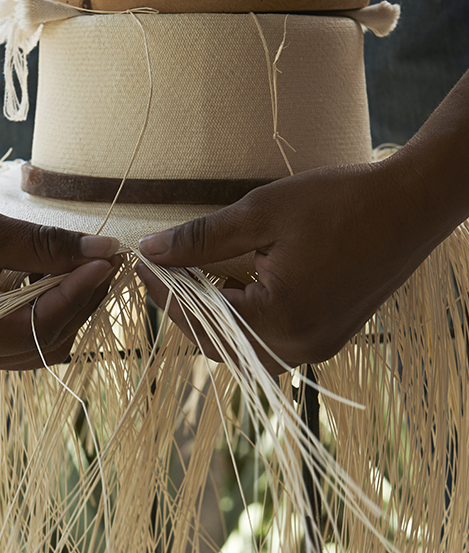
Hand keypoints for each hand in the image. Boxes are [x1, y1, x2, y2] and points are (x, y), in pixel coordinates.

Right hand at [0, 181, 119, 379]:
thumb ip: (40, 245)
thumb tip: (99, 250)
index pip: (40, 325)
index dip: (79, 293)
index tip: (107, 261)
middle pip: (47, 341)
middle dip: (80, 301)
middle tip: (103, 259)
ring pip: (41, 346)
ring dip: (67, 309)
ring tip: (83, 267)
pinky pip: (23, 340)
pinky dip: (44, 312)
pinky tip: (52, 279)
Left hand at [137, 151, 446, 375]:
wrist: (411, 208)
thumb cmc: (341, 202)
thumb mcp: (262, 213)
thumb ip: (203, 240)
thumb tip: (152, 251)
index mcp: (277, 318)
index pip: (199, 316)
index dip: (164, 290)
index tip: (142, 263)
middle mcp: (295, 347)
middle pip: (216, 343)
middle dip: (185, 311)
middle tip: (163, 273)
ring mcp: (313, 350)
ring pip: (241, 350)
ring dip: (213, 322)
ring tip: (194, 282)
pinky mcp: (325, 342)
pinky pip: (269, 346)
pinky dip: (244, 324)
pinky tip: (233, 292)